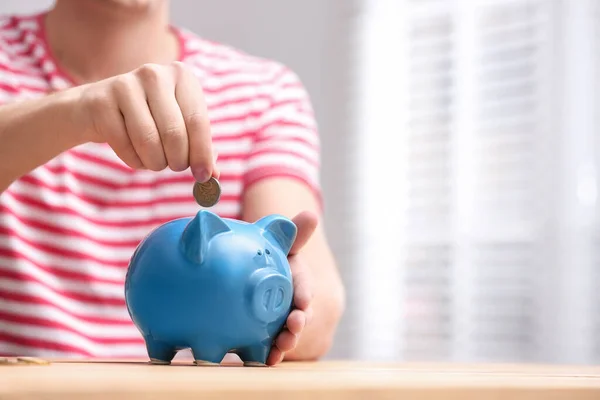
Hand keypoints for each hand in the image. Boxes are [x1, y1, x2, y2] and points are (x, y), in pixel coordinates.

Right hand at [76, 62, 217, 181]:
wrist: (95, 108)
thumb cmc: (148, 119)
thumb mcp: (179, 126)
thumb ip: (199, 148)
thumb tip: (214, 175)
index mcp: (181, 75)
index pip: (198, 121)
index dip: (202, 154)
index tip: (204, 176)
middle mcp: (155, 74)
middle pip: (174, 133)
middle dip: (177, 160)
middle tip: (174, 166)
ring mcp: (126, 84)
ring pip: (149, 141)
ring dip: (155, 162)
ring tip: (154, 160)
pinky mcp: (102, 101)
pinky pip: (125, 145)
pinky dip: (134, 160)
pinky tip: (134, 154)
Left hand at [266, 210, 317, 365]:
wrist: (253, 272)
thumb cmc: (270, 256)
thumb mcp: (279, 244)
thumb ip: (293, 233)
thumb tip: (311, 214)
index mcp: (295, 278)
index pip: (303, 285)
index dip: (304, 293)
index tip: (303, 301)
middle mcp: (292, 302)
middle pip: (299, 314)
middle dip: (298, 322)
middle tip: (293, 326)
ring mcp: (281, 319)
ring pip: (287, 332)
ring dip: (286, 342)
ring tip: (279, 350)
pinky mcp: (266, 333)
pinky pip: (268, 345)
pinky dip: (267, 354)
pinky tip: (263, 360)